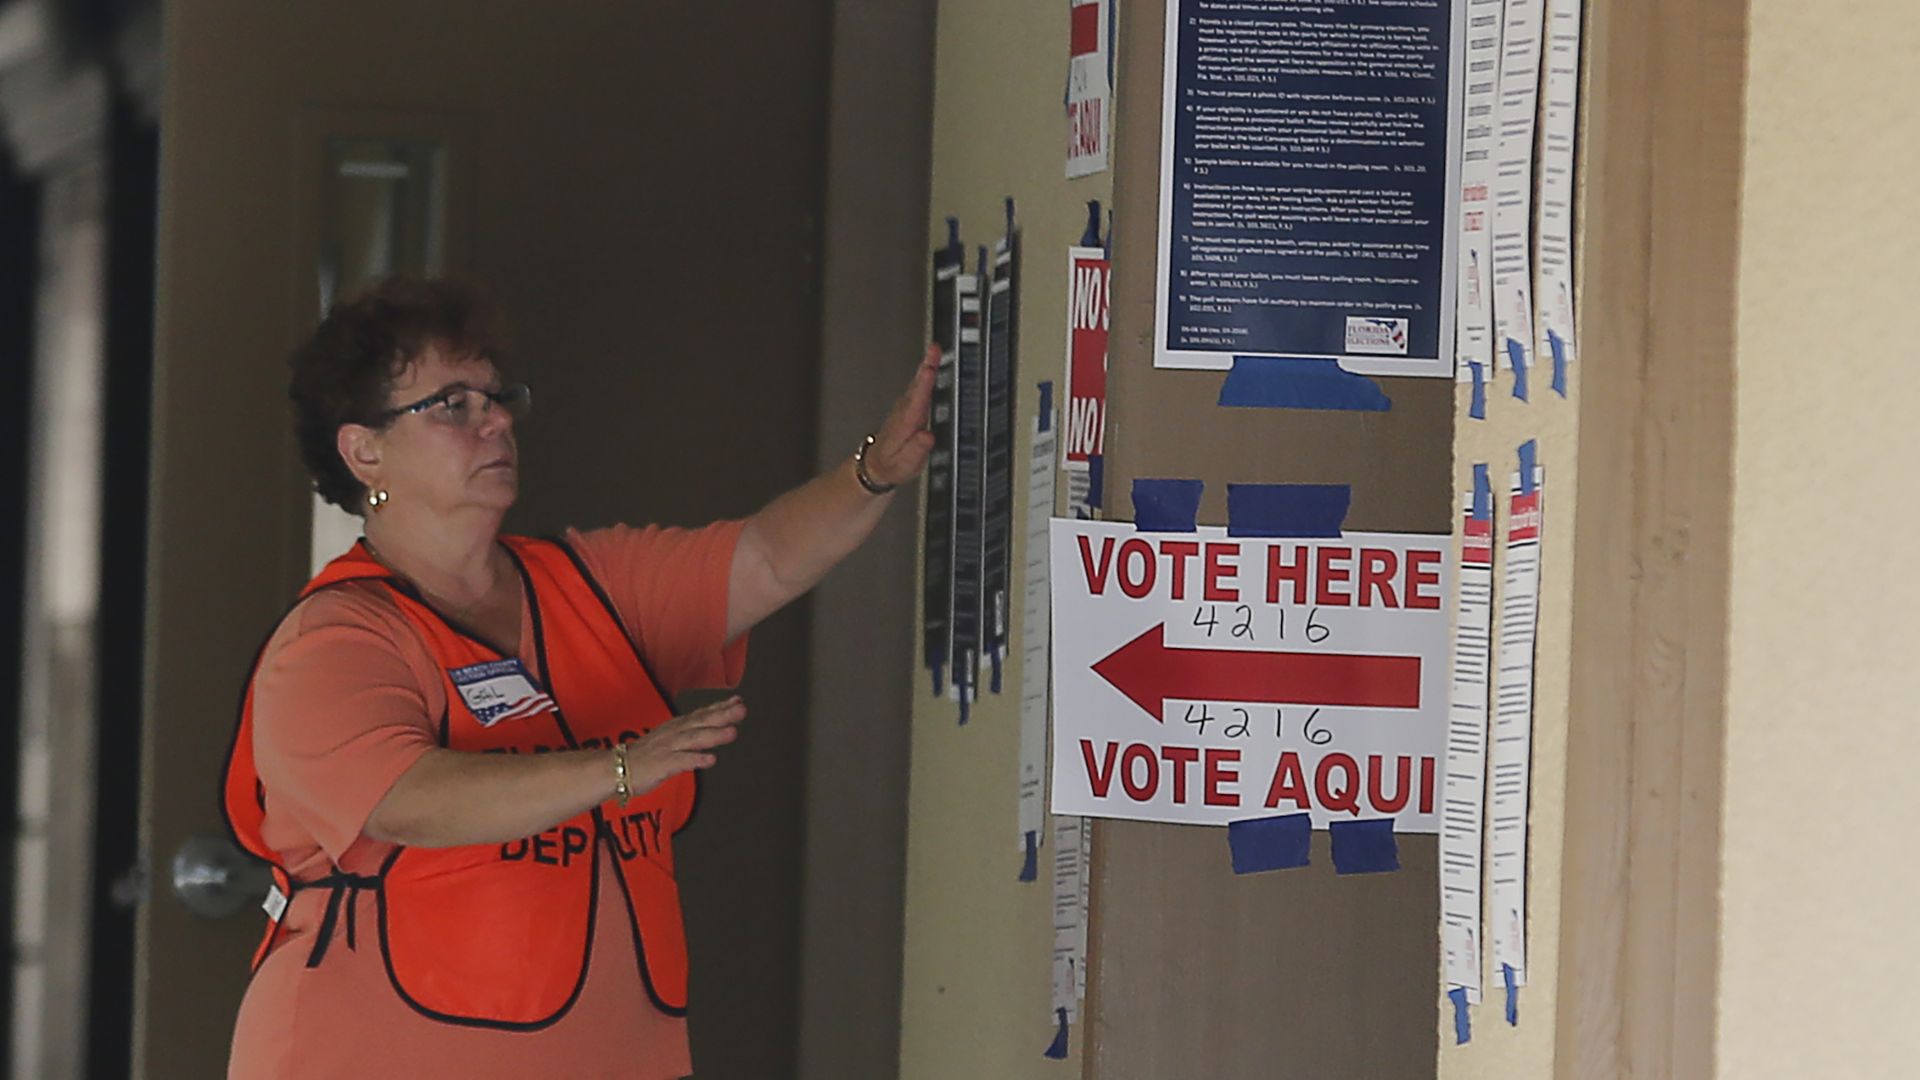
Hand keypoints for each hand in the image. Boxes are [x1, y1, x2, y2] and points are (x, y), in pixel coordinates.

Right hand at [623, 697, 745, 796]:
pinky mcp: (661, 764)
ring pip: (693, 739)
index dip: (720, 707)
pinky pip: (680, 761)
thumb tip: (715, 727)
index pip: (701, 714)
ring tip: (732, 732)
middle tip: (741, 710)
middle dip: (722, 715)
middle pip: (701, 722)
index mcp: (676, 728)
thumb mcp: (670, 739)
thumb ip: (692, 733)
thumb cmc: (645, 756)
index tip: (738, 701)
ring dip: (713, 735)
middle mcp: (674, 734)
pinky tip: (710, 760)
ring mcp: (668, 748)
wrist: (616, 768)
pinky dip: (695, 759)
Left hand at [862, 344, 940, 487]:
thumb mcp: (906, 463)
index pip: (916, 402)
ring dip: (925, 365)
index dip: (924, 386)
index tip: (929, 370)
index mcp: (905, 425)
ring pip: (917, 383)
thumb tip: (927, 435)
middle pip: (917, 386)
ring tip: (934, 350)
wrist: (878, 465)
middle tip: (934, 349)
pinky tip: (930, 364)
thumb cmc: (893, 465)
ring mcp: (905, 407)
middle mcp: (904, 412)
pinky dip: (924, 373)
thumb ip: (916, 449)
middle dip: (926, 367)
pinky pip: (918, 386)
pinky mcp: (908, 406)